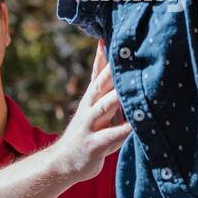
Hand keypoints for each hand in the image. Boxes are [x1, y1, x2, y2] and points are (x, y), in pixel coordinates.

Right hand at [49, 42, 131, 182]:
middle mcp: (90, 107)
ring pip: (104, 108)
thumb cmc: (88, 130)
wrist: (63, 162)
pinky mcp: (93, 144)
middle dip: (112, 69)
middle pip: (101, 84)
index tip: (116, 35)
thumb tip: (113, 54)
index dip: (106, 54)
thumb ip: (105, 83)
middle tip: (127, 54)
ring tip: (128, 88)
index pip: (100, 71)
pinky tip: (134, 126)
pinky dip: (122, 131)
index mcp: (93, 97)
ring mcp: (90, 125)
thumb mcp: (95, 105)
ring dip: (116, 97)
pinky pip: (109, 137)